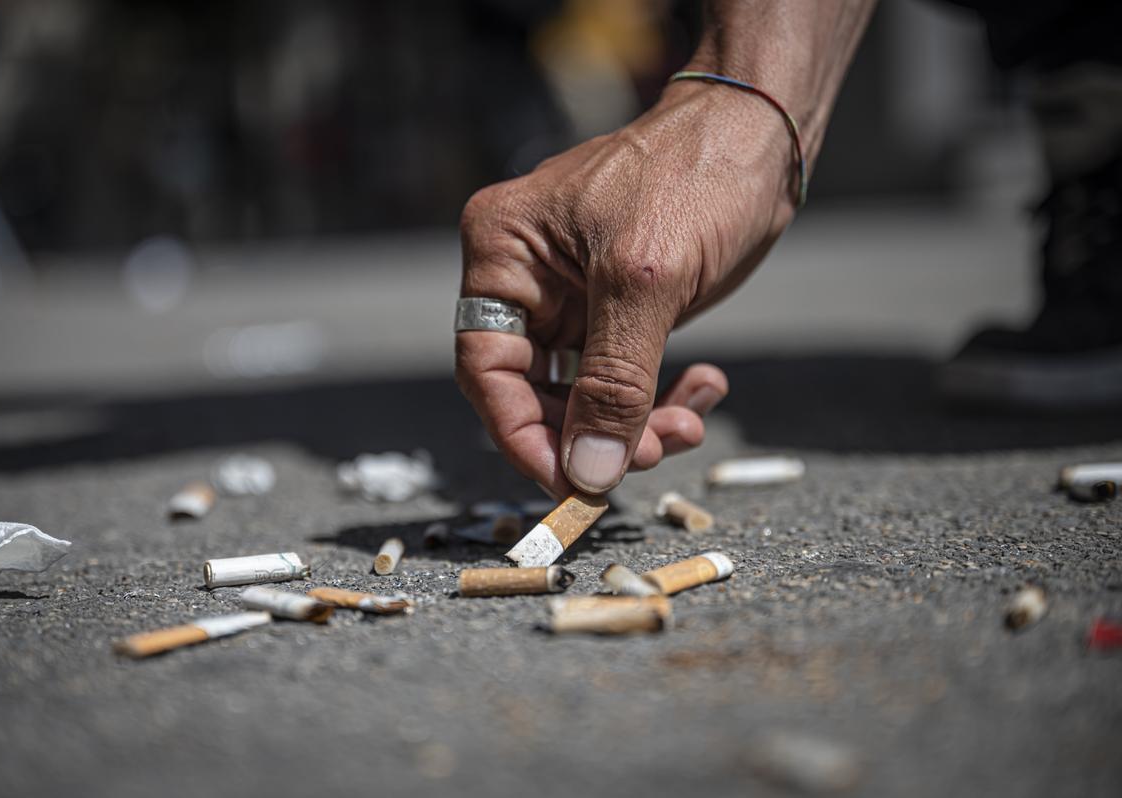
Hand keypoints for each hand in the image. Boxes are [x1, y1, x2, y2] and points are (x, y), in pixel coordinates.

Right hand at [456, 81, 797, 496]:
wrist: (762, 136)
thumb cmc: (696, 177)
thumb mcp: (647, 284)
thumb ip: (613, 384)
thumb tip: (587, 474)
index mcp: (503, 252)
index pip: (487, 368)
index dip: (523, 436)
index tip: (570, 485)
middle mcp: (525, 277)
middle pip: (534, 392)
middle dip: (595, 433)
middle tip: (656, 454)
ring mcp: (569, 295)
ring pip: (582, 394)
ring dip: (634, 423)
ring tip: (689, 422)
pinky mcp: (613, 309)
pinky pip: (620, 377)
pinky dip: (657, 396)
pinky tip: (704, 385)